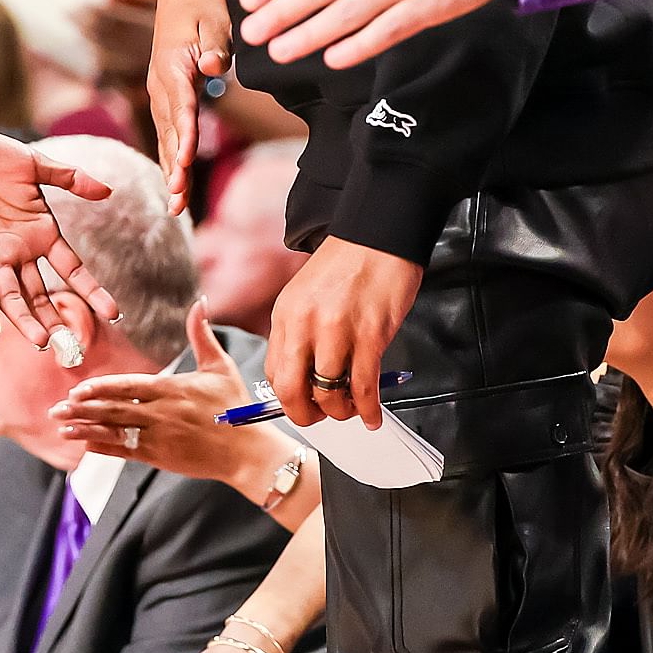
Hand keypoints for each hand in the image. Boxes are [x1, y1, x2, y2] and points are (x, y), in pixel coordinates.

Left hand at [0, 133, 121, 349]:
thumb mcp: (34, 164)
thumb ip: (69, 178)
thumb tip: (108, 189)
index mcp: (41, 232)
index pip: (72, 268)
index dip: (91, 290)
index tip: (114, 312)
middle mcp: (19, 250)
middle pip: (41, 293)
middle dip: (55, 319)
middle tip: (71, 347)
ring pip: (12, 296)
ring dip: (25, 320)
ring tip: (41, 343)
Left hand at [51, 299, 255, 482]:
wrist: (245, 452)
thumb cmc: (234, 407)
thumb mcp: (220, 366)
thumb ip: (202, 335)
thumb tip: (201, 302)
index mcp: (171, 389)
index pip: (128, 388)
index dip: (101, 389)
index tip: (77, 389)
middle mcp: (161, 414)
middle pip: (114, 411)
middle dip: (82, 409)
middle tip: (55, 408)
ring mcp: (159, 438)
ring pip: (115, 432)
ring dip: (85, 429)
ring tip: (61, 426)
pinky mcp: (160, 458)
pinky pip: (125, 453)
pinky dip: (102, 448)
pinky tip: (83, 443)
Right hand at [148, 0, 230, 215]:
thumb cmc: (203, 6)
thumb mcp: (213, 18)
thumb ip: (215, 45)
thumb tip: (214, 68)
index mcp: (173, 65)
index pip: (180, 106)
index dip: (183, 135)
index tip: (185, 161)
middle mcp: (161, 83)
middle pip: (169, 130)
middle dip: (173, 166)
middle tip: (177, 198)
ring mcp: (160, 92)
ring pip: (165, 137)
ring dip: (169, 170)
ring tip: (175, 206)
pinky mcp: (165, 98)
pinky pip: (166, 132)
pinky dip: (168, 159)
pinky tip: (173, 186)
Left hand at [267, 237, 423, 427]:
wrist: (378, 234)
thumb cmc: (346, 265)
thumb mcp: (305, 296)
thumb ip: (300, 334)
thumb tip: (303, 378)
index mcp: (285, 315)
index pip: (274, 374)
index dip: (288, 399)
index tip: (303, 406)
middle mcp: (305, 324)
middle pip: (292, 391)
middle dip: (307, 415)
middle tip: (323, 417)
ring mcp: (337, 329)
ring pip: (329, 394)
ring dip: (342, 412)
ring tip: (352, 409)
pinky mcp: (370, 333)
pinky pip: (364, 386)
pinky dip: (368, 409)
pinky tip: (372, 415)